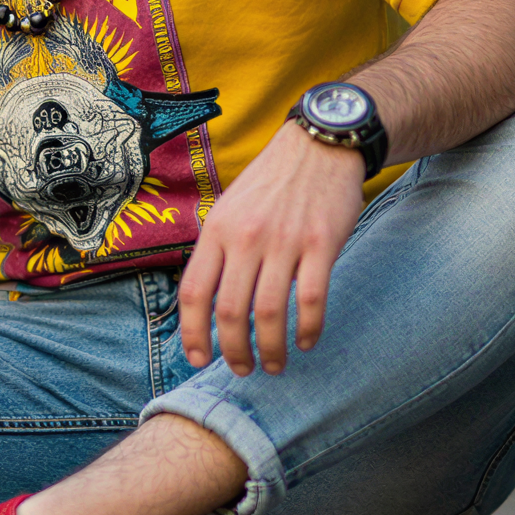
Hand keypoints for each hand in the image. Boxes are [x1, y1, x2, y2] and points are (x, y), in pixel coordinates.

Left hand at [179, 123, 365, 373]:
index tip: (200, 359)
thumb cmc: (271, 181)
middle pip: (230, 311)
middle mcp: (246, 237)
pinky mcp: (321, 244)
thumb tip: (204, 301)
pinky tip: (307, 341)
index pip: (194, 292)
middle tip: (242, 370)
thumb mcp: (229, 207)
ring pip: (269, 314)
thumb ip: (217, 249)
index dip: (193, 333)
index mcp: (217, 229)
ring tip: (274, 365)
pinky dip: (308, 329)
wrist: (318, 145)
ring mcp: (284, 241)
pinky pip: (311, 300)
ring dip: (270, 350)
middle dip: (233, 351)